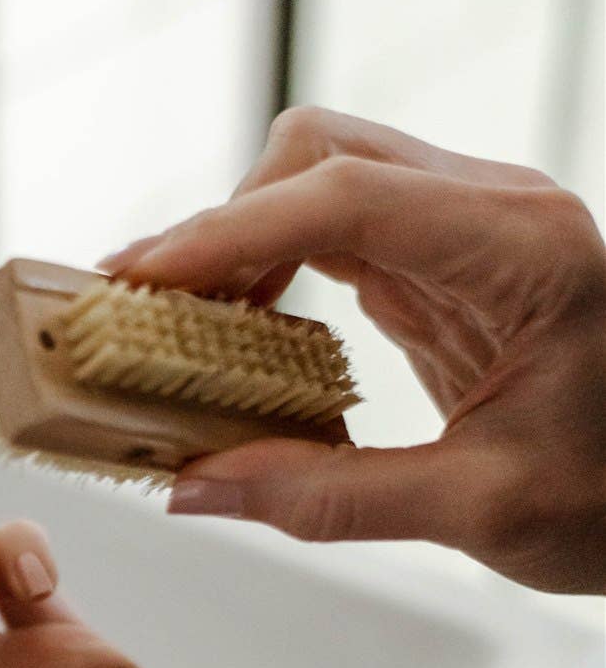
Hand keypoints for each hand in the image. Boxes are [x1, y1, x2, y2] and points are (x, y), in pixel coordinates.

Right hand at [103, 107, 605, 593]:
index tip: (140, 278)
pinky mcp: (451, 263)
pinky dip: (274, 269)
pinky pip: (340, 233)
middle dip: (223, 223)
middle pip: (323, 155)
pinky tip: (237, 332)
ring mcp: (474, 227)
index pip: (348, 200)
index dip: (229, 233)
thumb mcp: (482, 513)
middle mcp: (500, 211)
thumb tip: (193, 491)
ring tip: (177, 325)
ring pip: (323, 179)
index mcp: (527, 250)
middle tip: (146, 314)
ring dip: (242, 241)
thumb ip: (331, 500)